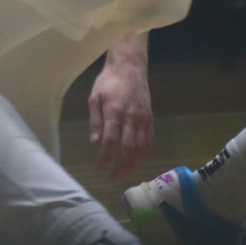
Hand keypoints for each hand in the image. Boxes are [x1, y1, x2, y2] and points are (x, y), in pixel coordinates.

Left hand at [88, 51, 153, 178]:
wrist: (130, 67)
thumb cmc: (108, 81)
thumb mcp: (94, 97)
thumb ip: (95, 120)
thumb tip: (94, 142)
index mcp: (115, 112)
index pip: (110, 141)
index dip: (105, 157)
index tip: (99, 168)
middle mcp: (131, 118)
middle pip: (128, 148)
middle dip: (121, 165)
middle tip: (113, 177)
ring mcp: (143, 119)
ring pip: (141, 147)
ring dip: (134, 163)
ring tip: (125, 173)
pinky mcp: (151, 119)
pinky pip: (150, 140)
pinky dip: (144, 153)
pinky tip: (138, 160)